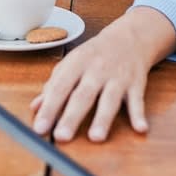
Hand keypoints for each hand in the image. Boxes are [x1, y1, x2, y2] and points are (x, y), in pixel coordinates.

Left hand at [30, 6, 175, 142]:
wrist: (128, 38)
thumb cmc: (94, 54)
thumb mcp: (71, 64)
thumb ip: (53, 86)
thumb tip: (35, 108)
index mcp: (76, 64)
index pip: (59, 88)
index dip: (49, 108)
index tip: (40, 128)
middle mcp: (96, 70)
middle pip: (82, 95)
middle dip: (72, 117)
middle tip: (61, 137)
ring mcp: (117, 77)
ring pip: (109, 99)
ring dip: (103, 118)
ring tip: (95, 137)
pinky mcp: (136, 84)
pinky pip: (137, 100)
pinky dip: (139, 114)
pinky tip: (140, 128)